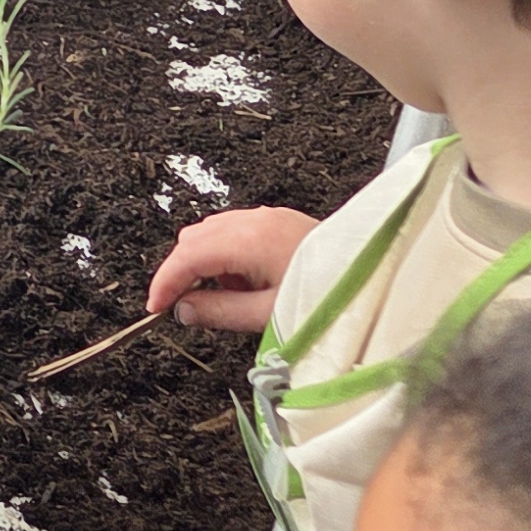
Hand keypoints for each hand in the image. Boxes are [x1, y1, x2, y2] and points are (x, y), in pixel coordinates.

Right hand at [148, 205, 321, 333]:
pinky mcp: (278, 220)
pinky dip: (226, 255)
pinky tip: (245, 281)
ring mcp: (267, 215)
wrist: (376, 275)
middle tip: (183, 306)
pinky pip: (234, 230)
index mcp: (249, 240)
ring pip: (211, 232)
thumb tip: (182, 310)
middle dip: (182, 271)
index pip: (189, 255)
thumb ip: (219, 311)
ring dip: (205, 263)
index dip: (165, 281)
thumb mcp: (268, 315)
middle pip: (194, 238)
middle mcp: (254, 219)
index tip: (154, 307)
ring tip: (225, 297)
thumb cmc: (328, 299)